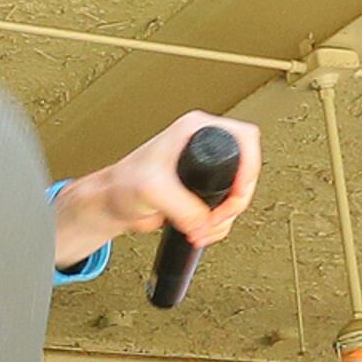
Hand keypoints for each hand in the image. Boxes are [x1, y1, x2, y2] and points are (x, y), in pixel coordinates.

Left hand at [52, 111, 262, 266]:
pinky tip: (201, 231)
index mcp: (196, 130)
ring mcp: (204, 170)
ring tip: (203, 229)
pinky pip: (223, 209)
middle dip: (234, 201)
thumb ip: (183, 205)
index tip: (238, 192)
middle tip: (217, 217)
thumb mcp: (153, 189)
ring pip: (236, 195)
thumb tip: (204, 221)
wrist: (112, 204)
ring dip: (225, 218)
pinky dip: (217, 225)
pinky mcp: (200, 192)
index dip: (249, 167)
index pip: (244, 138)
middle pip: (246, 170)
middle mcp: (203, 146)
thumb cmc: (122, 184)